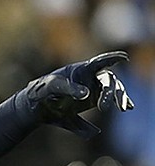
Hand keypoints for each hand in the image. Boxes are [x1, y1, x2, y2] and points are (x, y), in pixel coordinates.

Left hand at [17, 51, 134, 138]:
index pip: (99, 62)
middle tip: (103, 107)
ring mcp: (93, 89)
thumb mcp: (52, 87)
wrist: (36, 106)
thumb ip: (68, 89)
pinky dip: (119, 102)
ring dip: (119, 97)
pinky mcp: (92, 101)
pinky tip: (127, 107)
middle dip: (110, 91)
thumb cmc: (42, 91)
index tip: (123, 58)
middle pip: (108, 80)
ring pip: (113, 90)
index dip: (111, 59)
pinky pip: (109, 101)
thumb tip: (87, 95)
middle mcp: (90, 78)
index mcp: (81, 70)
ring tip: (123, 107)